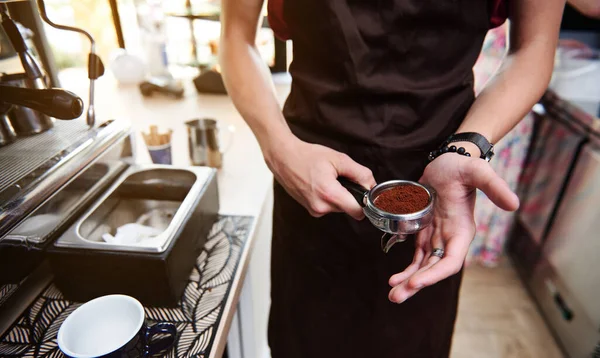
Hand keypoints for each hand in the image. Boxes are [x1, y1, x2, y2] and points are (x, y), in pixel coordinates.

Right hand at [265, 136, 375, 219]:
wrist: (283, 157)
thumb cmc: (308, 156)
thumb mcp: (339, 159)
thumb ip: (360, 174)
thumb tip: (372, 186)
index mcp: (330, 195)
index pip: (358, 212)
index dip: (365, 203)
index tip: (364, 192)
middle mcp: (321, 207)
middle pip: (348, 208)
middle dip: (350, 195)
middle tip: (340, 178)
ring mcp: (314, 210)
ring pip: (338, 207)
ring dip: (338, 195)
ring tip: (327, 179)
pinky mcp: (310, 209)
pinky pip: (328, 206)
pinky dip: (329, 197)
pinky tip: (320, 183)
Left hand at [388, 154, 518, 302]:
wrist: (448, 159)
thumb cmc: (462, 165)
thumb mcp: (477, 171)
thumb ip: (494, 186)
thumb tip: (514, 204)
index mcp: (462, 231)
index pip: (450, 261)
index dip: (434, 274)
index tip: (416, 282)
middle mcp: (450, 239)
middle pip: (434, 269)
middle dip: (417, 284)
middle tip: (397, 297)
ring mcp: (437, 237)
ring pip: (423, 267)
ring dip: (409, 282)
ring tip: (394, 295)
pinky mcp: (424, 232)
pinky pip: (416, 256)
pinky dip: (407, 269)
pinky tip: (394, 280)